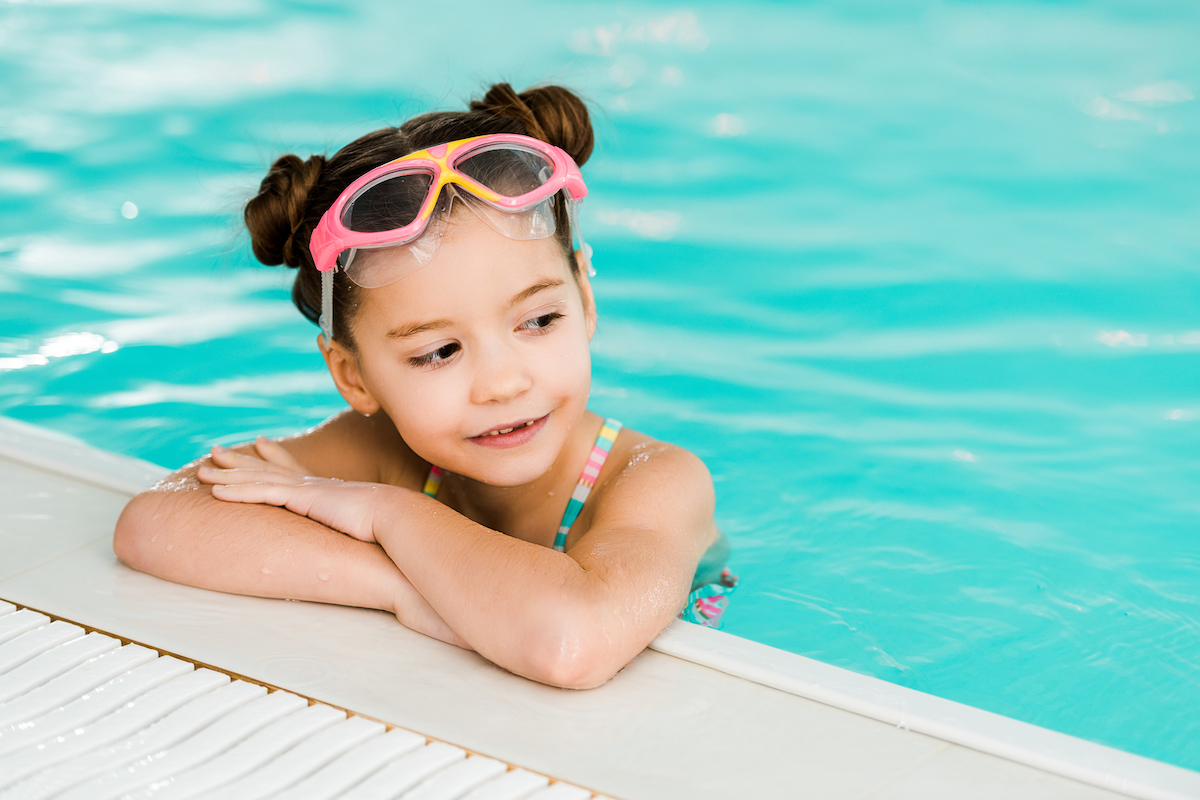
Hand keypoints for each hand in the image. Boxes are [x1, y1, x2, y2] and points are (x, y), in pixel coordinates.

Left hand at [197, 437, 386, 542]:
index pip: (294, 467)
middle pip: (267, 468)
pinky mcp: (300, 499)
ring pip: (257, 480)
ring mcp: (304, 489)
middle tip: (216, 451)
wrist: (395, 516)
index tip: (261, 441)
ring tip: (201, 472)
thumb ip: (361, 524)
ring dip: (227, 476)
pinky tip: (215, 493)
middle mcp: (312, 483)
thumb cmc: (388, 524)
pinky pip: (260, 495)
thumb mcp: (368, 523)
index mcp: (326, 488)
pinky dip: (236, 493)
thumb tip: (368, 534)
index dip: (275, 455)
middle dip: (239, 460)